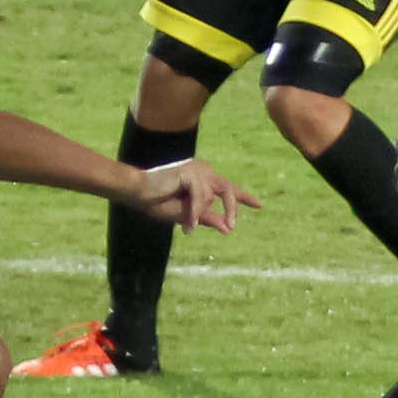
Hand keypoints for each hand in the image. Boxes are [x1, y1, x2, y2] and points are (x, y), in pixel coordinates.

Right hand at [128, 158, 262, 233]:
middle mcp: (203, 171)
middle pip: (228, 189)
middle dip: (231, 208)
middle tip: (232, 226)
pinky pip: (200, 197)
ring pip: (210, 198)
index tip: (260, 205)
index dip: (244, 197)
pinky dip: (193, 212)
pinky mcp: (190, 171)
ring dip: (197, 214)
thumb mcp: (188, 216)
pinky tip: (187, 225)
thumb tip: (229, 229)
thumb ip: (208, 219)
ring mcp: (197, 169)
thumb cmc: (158, 203)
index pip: (228, 188)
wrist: (138, 194)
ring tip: (187, 226)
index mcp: (203, 180)